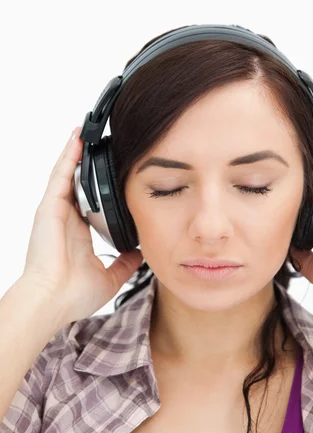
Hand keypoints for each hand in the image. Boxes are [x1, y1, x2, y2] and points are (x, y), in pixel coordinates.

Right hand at [20, 126, 142, 326]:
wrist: (52, 301)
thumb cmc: (72, 295)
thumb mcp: (110, 277)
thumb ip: (126, 264)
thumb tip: (142, 254)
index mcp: (78, 233)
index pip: (90, 202)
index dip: (101, 187)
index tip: (116, 174)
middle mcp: (66, 218)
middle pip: (79, 183)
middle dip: (89, 164)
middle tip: (106, 144)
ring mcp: (56, 211)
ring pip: (68, 174)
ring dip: (77, 153)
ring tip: (89, 131)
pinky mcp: (50, 207)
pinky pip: (60, 175)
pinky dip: (69, 155)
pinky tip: (77, 138)